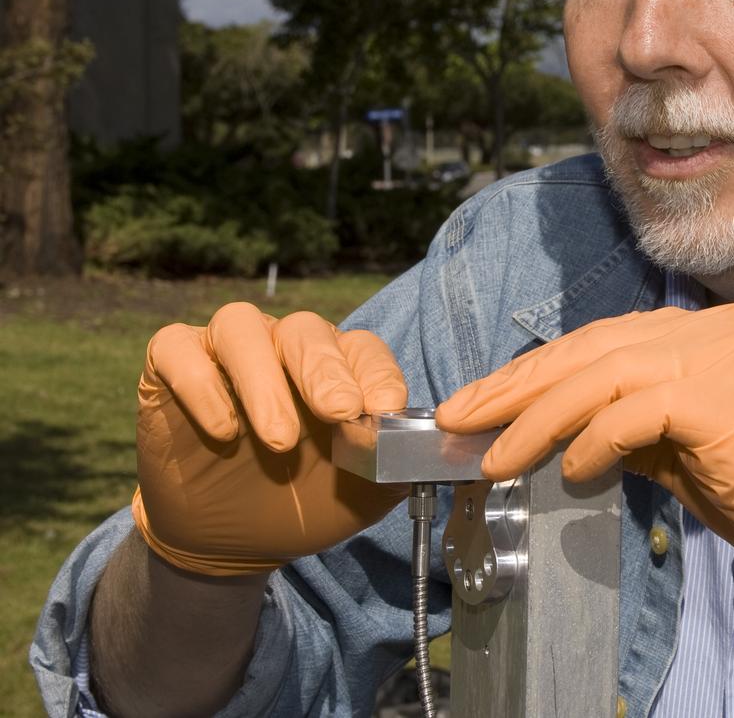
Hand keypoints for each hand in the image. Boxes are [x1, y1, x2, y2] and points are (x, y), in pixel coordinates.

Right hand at [132, 301, 408, 575]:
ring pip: (241, 326)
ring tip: (279, 439)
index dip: (376, 374)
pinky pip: (178, 347)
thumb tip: (428, 451)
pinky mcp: (171, 365)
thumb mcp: (360, 494)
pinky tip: (222, 431)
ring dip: (264, 379)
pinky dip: (201, 384)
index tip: (385, 412)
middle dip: (325, 370)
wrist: (232, 541)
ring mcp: (226, 350)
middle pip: (305, 329)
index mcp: (337, 367)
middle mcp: (284, 346)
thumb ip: (395, 467)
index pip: (362, 348)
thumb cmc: (302, 503)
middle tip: (338, 415)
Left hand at [436, 304, 733, 630]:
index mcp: (712, 333)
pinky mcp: (731, 400)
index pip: (603, 342)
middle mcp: (719, 331)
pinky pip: (637, 411)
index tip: (481, 402)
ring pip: (605, 373)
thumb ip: (629, 426)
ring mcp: (729, 358)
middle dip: (517, 386)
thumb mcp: (687, 452)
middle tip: (461, 418)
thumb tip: (553, 431)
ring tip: (494, 456)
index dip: (534, 372)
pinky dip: (592, 440)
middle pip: (594, 348)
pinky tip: (567, 470)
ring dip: (538, 417)